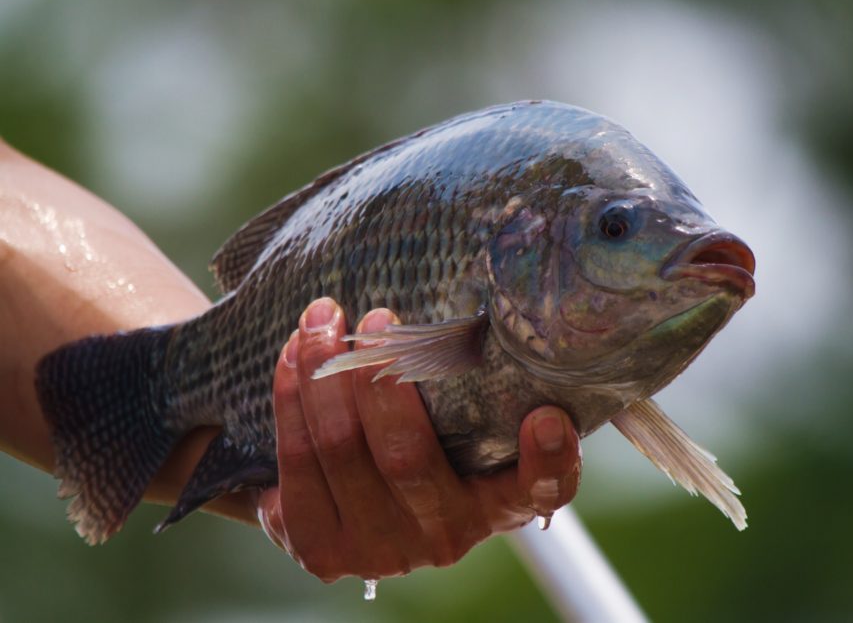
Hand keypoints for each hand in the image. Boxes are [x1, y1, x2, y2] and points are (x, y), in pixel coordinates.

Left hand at [255, 298, 581, 581]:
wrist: (363, 513)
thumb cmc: (433, 445)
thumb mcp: (473, 424)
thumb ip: (482, 386)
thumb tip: (483, 313)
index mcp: (501, 505)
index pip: (541, 492)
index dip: (549, 461)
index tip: (547, 417)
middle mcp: (447, 538)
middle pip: (406, 456)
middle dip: (380, 376)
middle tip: (376, 318)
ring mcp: (381, 552)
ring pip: (341, 452)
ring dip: (323, 374)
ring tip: (320, 319)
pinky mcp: (321, 551)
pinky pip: (297, 465)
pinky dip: (290, 401)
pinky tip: (292, 359)